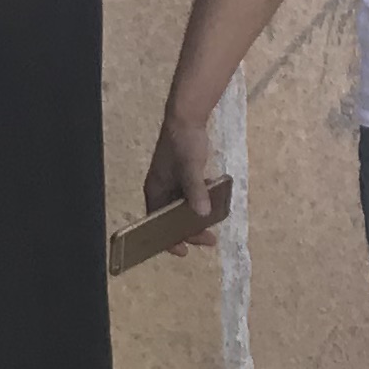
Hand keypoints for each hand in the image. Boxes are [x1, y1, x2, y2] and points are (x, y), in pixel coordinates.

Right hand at [140, 123, 231, 254]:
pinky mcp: (182, 177)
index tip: (183, 251)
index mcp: (155, 190)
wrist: (187, 117)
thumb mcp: (190, 168)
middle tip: (209, 240)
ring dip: (195, 219)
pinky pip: (189, 197)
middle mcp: (160, 190)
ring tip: (213, 228)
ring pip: (181, 209)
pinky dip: (199, 203)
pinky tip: (213, 204)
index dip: (167, 239)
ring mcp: (171, 183)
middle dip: (188, 231)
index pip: (156, 223)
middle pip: (170, 219)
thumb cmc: (184, 143)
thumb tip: (202, 214)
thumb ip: (196, 191)